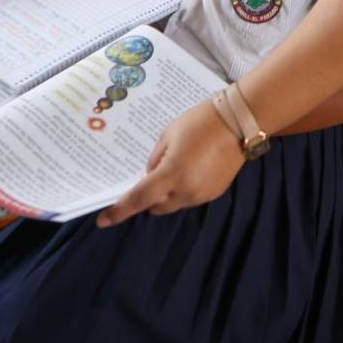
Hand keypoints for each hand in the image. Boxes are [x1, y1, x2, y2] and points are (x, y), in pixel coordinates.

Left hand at [97, 98, 244, 226]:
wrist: (239, 122)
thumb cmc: (200, 122)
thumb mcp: (168, 135)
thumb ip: (155, 159)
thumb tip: (149, 176)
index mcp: (171, 174)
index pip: (139, 198)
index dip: (119, 211)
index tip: (103, 220)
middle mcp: (187, 191)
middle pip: (156, 207)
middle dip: (149, 197)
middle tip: (152, 175)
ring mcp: (203, 195)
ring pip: (174, 204)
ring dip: (168, 193)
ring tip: (177, 165)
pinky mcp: (215, 193)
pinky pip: (191, 198)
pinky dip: (185, 189)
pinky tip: (193, 167)